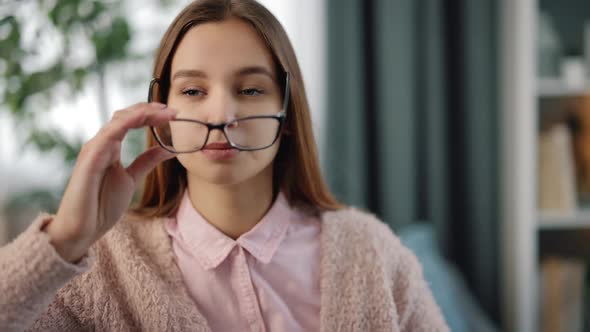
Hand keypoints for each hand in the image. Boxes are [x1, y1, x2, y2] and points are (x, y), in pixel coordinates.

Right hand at [43, 102, 177, 262]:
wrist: (83, 229)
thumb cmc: (101, 205)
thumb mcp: (131, 179)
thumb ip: (146, 162)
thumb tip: (167, 150)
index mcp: (110, 147)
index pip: (131, 121)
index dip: (151, 115)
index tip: (173, 114)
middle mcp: (101, 143)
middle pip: (126, 116)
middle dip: (150, 110)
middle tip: (173, 110)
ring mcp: (94, 149)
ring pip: (118, 120)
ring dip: (143, 113)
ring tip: (164, 112)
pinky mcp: (90, 158)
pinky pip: (109, 134)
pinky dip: (127, 123)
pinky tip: (143, 118)